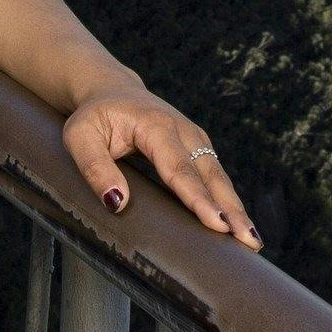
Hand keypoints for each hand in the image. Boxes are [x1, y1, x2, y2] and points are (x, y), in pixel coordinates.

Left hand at [65, 88, 259, 250]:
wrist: (111, 91)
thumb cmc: (93, 116)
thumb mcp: (79, 137)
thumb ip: (95, 168)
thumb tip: (117, 202)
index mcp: (157, 126)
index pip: (179, 169)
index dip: (199, 199)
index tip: (217, 224)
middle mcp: (184, 131)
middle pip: (210, 176)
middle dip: (230, 209)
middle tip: (248, 240)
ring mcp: (195, 139)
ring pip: (219, 178)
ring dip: (237, 209)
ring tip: (252, 241)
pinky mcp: (199, 148)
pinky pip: (216, 178)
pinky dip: (230, 202)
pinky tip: (239, 226)